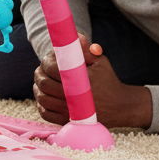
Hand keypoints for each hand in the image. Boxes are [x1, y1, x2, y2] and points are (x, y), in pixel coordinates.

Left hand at [33, 33, 152, 128]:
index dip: (46, 63)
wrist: (120, 106)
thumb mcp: (100, 62)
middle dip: (39, 75)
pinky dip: (41, 105)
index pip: (52, 68)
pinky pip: (46, 114)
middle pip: (44, 83)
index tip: (48, 60)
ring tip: (40, 83)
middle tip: (40, 71)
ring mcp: (71, 111)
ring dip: (38, 89)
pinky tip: (44, 98)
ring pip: (43, 99)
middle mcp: (75, 97)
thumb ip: (85, 50)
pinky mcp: (69, 122)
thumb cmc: (108, 80)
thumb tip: (78, 37)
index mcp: (81, 79)